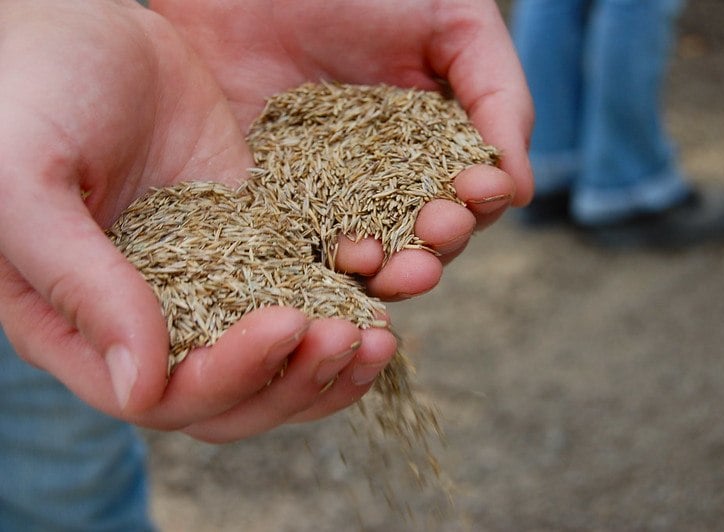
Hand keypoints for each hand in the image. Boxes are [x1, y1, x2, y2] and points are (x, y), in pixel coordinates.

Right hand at [0, 0, 395, 441]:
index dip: (230, 378)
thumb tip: (139, 389)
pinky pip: (300, 292)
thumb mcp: (27, 185)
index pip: (164, 397)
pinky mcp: (252, 242)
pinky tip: (380, 294)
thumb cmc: (28, 94)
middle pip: (231, 398)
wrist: (84, 26)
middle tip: (354, 338)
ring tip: (381, 334)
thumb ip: (78, 285)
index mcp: (81, 329)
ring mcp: (207, 284)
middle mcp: (147, 321)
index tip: (285, 325)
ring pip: (272, 360)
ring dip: (329, 361)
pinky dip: (340, 305)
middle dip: (296, 379)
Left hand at [151, 0, 534, 298]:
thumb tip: (520, 189)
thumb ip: (499, 96)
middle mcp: (388, 179)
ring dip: (387, 269)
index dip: (477, 202)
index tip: (475, 191)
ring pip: (371, 257)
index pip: (468, 197)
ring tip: (380, 261)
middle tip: (434, 232)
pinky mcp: (275, 204)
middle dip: (436, 246)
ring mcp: (331, 196)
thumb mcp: (454, 24)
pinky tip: (335, 262)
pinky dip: (322, 267)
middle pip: (424, 239)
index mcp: (434, 144)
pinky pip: (303, 250)